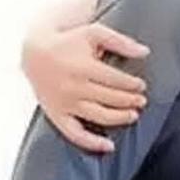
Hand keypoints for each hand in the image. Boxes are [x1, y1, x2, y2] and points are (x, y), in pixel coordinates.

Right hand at [21, 21, 150, 152]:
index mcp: (83, 67)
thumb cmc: (69, 40)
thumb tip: (145, 52)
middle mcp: (73, 88)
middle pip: (109, 98)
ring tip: (134, 115)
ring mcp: (64, 104)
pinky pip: (74, 134)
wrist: (33, 52)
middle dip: (130, 101)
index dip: (132, 85)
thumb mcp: (93, 33)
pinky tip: (109, 146)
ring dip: (119, 118)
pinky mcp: (56, 115)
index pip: (115, 80)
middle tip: (142, 101)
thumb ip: (120, 42)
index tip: (141, 86)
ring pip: (98, 116)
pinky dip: (91, 143)